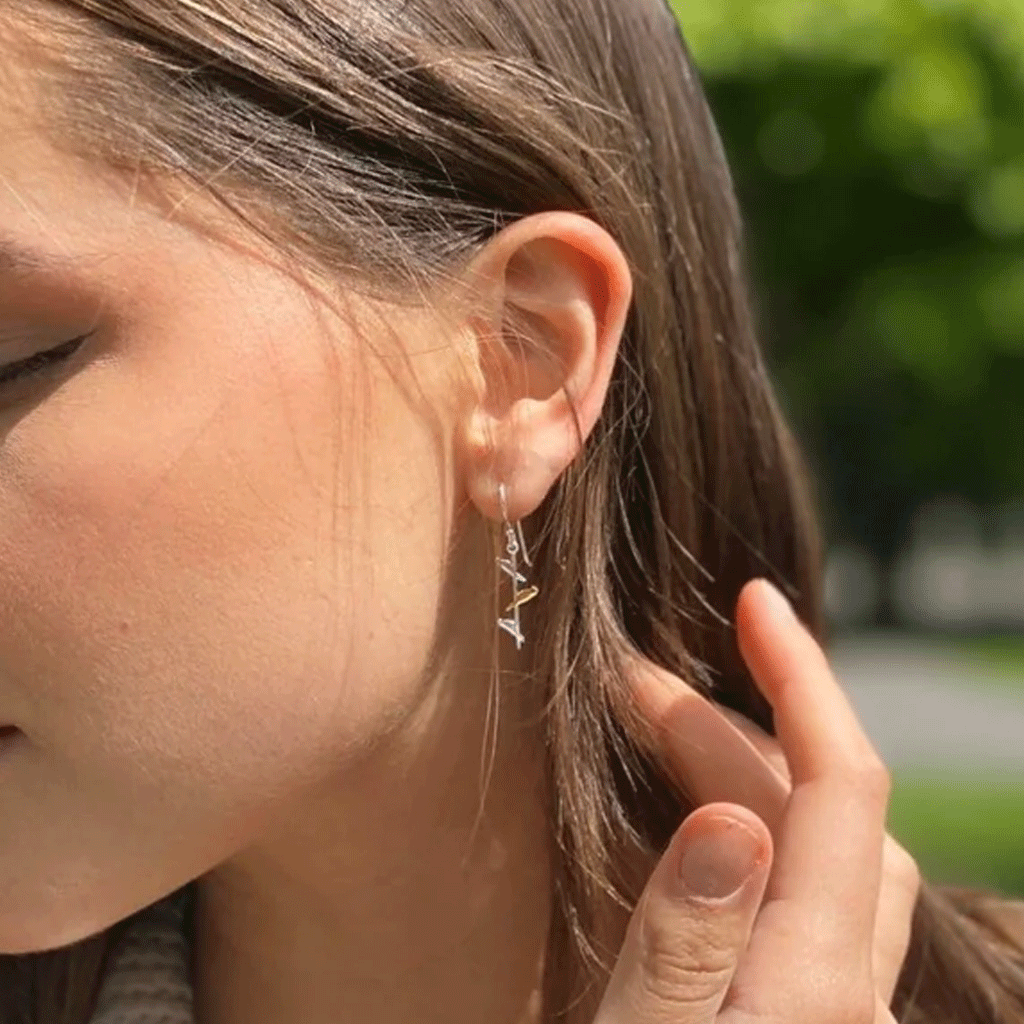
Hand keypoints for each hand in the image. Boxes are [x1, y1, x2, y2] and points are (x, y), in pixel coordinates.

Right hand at [593, 578, 919, 1023]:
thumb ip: (687, 944)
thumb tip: (729, 819)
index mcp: (814, 988)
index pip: (838, 788)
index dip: (801, 675)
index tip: (755, 600)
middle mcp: (852, 995)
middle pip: (832, 809)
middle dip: (738, 724)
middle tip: (639, 686)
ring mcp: (842, 1013)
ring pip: (835, 848)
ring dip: (760, 769)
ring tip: (676, 733)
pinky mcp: (813, 1021)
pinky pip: (814, 889)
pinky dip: (768, 824)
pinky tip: (709, 823)